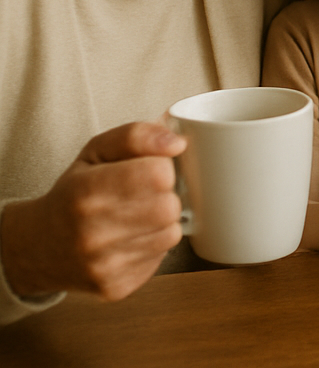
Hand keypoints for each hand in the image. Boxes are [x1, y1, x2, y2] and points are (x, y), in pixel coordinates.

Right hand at [0, 122, 184, 301]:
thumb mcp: (96, 152)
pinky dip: (153, 245)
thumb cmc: (73, 193)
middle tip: (145, 195)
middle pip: (169, 206)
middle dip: (165, 196)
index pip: (158, 174)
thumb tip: (176, 142)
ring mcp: (103, 266)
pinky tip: (130, 239)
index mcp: (86, 192)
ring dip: (162, 222)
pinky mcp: (116, 287)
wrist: (38, 246)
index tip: (148, 170)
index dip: (161, 167)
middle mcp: (92, 233)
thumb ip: (137, 135)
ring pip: (171, 233)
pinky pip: (162, 258)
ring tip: (136, 217)